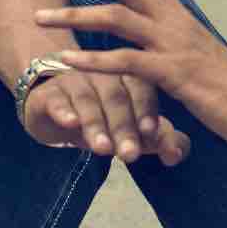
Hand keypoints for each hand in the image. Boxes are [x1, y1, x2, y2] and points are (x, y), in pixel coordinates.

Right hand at [22, 70, 190, 166]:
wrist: (54, 104)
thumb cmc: (102, 114)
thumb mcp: (129, 126)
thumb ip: (156, 139)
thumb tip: (177, 153)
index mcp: (129, 75)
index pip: (142, 89)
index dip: (146, 110)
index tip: (151, 133)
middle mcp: (103, 73)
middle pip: (116, 97)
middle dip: (124, 127)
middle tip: (129, 154)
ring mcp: (75, 80)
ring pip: (87, 100)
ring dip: (96, 124)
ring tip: (103, 149)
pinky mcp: (49, 93)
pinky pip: (56, 100)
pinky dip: (64, 111)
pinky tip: (70, 123)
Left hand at [34, 0, 226, 150]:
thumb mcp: (197, 53)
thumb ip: (173, 40)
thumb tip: (154, 36)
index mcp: (180, 14)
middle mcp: (175, 21)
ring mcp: (173, 45)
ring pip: (117, 17)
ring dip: (75, 14)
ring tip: (40, 15)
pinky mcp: (173, 75)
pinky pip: (127, 62)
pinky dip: (94, 61)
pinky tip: (67, 60)